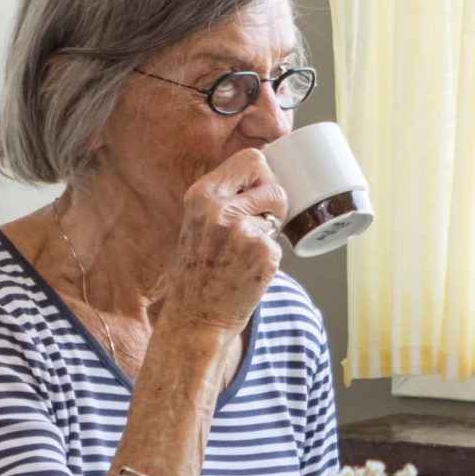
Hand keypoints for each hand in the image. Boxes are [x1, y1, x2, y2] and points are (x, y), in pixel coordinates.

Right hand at [160, 149, 287, 335]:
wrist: (195, 316)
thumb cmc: (197, 271)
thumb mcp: (198, 222)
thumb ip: (223, 198)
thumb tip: (263, 177)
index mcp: (202, 195)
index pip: (251, 159)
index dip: (262, 176)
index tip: (257, 194)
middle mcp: (221, 209)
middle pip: (273, 185)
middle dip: (273, 203)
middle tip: (257, 226)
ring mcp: (244, 231)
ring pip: (278, 214)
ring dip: (269, 231)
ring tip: (245, 252)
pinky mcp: (263, 253)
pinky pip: (279, 244)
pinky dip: (269, 257)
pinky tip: (248, 270)